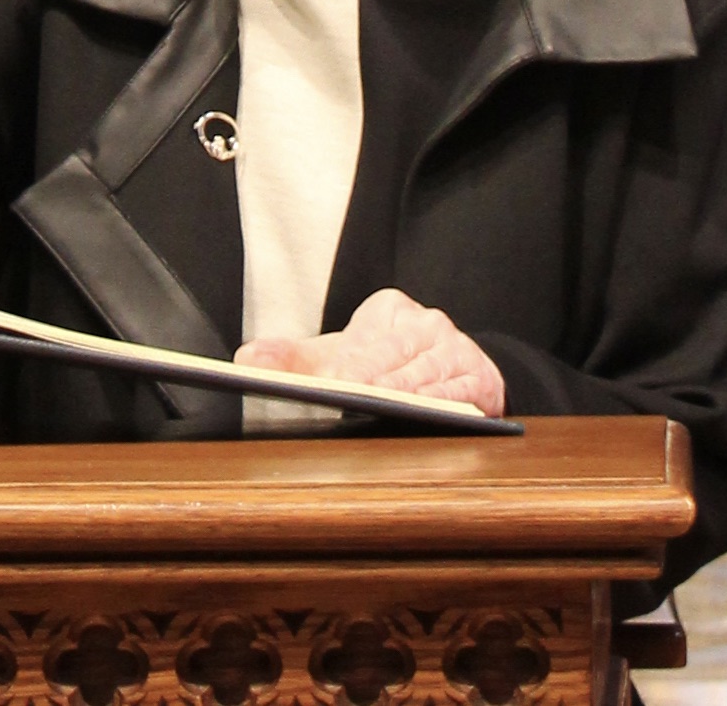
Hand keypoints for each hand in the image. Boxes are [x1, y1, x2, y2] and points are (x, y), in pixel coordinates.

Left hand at [234, 287, 505, 415]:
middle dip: (373, 379)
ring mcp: (457, 350)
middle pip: (393, 356)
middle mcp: (426, 324)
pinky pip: (460, 395)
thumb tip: (245, 360)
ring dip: (407, 395)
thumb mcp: (341, 356)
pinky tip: (428, 417)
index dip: (348, 364)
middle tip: (350, 394)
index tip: (333, 379)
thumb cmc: (386, 364)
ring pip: (426, 377)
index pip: (362, 340)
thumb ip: (293, 358)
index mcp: (389, 309)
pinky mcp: (481, 379)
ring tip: (385, 409)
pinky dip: (444, 407)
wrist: (456, 370)